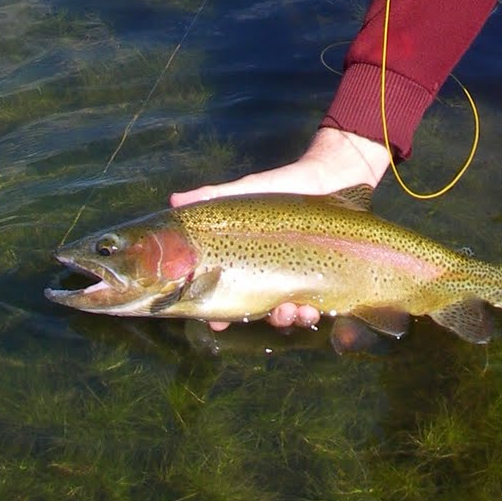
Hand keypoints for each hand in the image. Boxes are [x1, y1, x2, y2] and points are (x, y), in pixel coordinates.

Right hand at [169, 126, 390, 331]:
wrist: (327, 177)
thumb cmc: (282, 187)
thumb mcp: (246, 191)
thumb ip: (212, 197)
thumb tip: (174, 199)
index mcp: (248, 260)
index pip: (228, 293)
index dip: (219, 313)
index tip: (215, 323)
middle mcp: (271, 275)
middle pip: (261, 311)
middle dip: (264, 319)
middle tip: (270, 313)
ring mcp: (297, 280)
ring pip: (287, 314)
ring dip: (287, 319)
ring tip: (292, 310)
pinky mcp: (324, 280)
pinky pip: (315, 307)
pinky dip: (311, 313)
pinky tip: (313, 308)